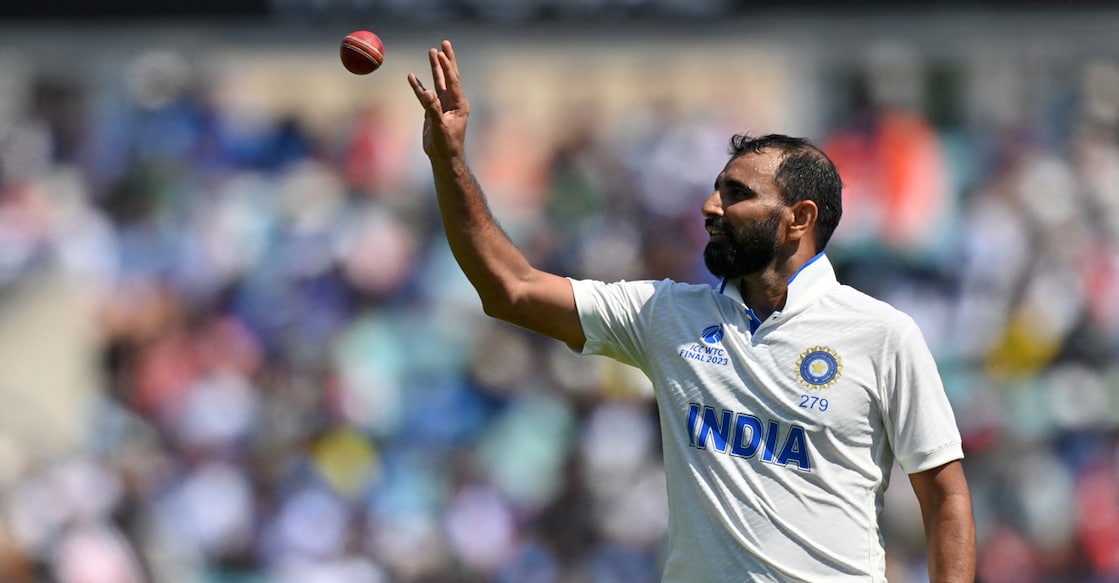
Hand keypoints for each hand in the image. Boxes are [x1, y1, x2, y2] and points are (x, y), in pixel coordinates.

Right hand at [408, 40, 468, 160]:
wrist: (443, 157)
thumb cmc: (446, 144)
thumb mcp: (440, 127)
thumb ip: (433, 109)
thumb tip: (427, 93)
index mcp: (459, 104)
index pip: (453, 81)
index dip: (447, 66)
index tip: (441, 52)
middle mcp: (453, 102)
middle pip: (449, 76)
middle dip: (446, 60)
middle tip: (444, 44)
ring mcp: (443, 105)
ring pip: (438, 82)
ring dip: (434, 68)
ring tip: (432, 52)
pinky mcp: (433, 111)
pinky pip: (425, 95)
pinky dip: (418, 85)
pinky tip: (412, 76)